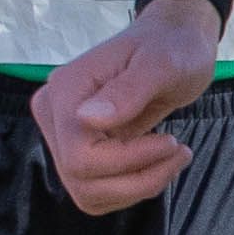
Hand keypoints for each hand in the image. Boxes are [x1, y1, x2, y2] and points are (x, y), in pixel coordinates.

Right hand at [33, 0, 222, 212]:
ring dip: (137, 186)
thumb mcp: (163, 63)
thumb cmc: (172, 46)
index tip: (172, 142)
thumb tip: (88, 119)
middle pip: (81, 178)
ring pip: (87, 192)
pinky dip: (131, 187)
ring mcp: (63, 135)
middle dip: (138, 177)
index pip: (79, 155)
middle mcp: (54, 114)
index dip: (128, 160)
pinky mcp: (79, 150)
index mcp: (65, 90)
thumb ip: (128, 89)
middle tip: (179, 150)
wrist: (176, 41)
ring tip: (173, 156)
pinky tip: (157, 164)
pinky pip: (96, 191)